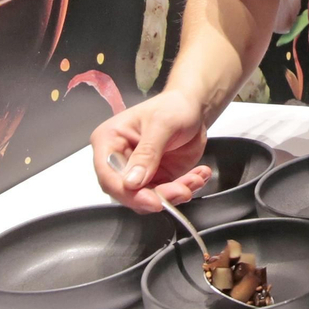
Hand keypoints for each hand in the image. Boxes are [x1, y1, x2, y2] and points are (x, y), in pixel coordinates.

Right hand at [89, 90, 212, 212]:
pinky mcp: (156, 179)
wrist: (193, 108)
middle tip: (183, 189)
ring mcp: (138, 172)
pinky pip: (167, 195)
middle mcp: (120, 160)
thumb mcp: (161, 125)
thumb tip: (132, 182)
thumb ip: (147, 153)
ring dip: (176, 193)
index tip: (153, 201)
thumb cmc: (173, 107)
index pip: (109, 177)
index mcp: (109, 141)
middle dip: (159, 195)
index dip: (129, 194)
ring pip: (149, 198)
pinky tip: (198, 175)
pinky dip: (185, 189)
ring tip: (196, 178)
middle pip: (129, 193)